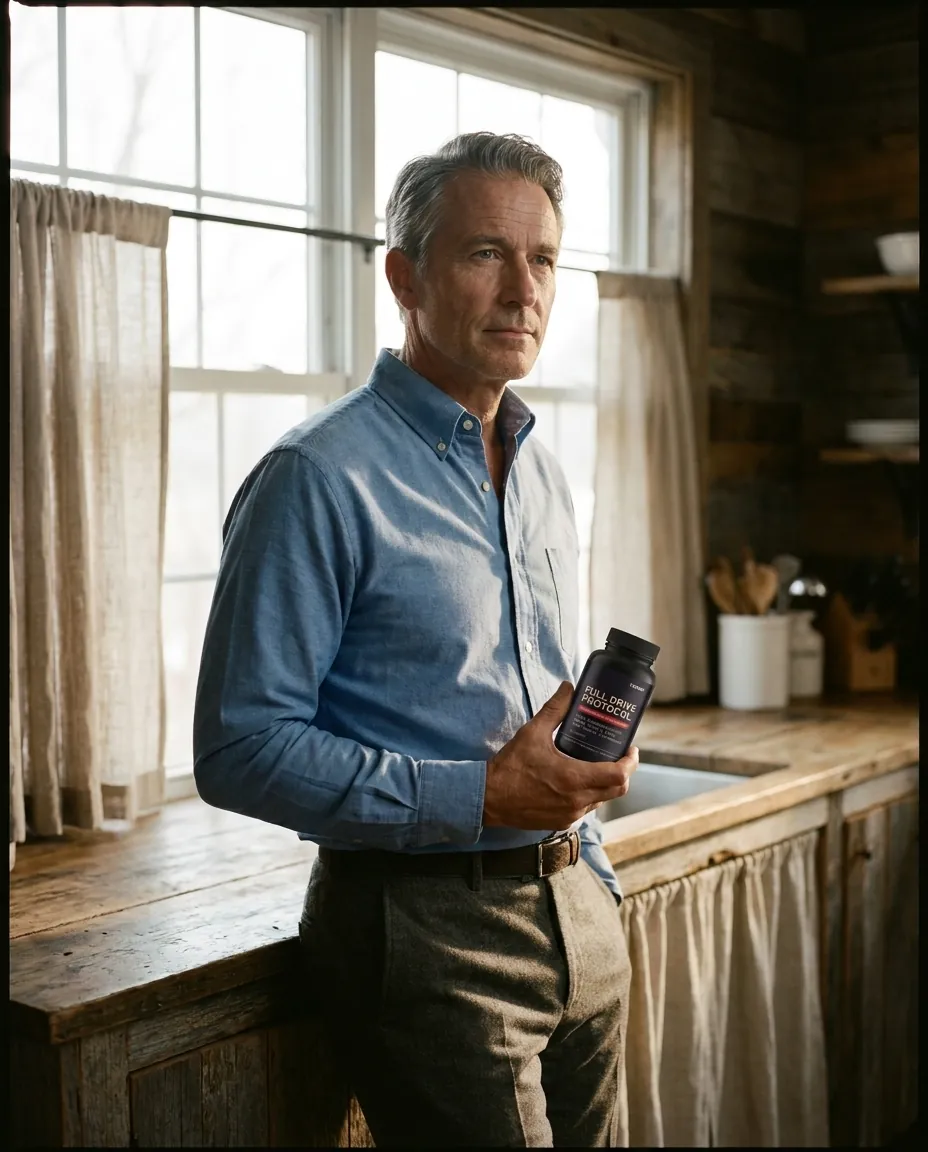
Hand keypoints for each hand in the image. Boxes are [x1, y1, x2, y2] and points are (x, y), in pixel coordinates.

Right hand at [483, 681, 638, 829]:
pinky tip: (576, 781)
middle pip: (617, 790)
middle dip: (623, 772)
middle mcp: (577, 801)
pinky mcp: (560, 823)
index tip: (630, 750)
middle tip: (619, 755)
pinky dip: (587, 795)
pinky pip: (584, 809)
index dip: (631, 762)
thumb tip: (568, 688)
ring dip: (604, 784)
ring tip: (596, 764)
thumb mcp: (533, 733)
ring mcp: (569, 815)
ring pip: (601, 800)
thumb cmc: (510, 766)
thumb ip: (555, 709)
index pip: (620, 775)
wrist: (488, 798)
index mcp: (574, 779)